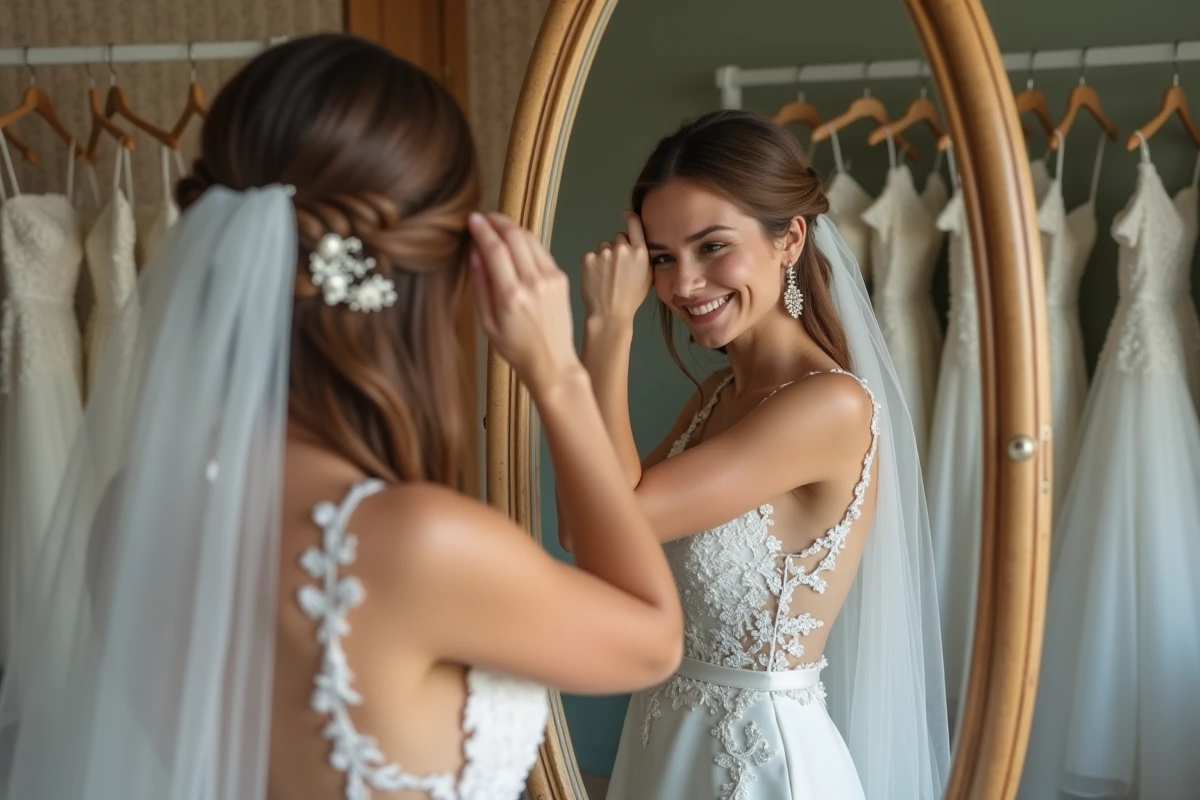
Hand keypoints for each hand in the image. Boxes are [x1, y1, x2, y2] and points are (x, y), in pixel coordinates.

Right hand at [469, 212, 581, 394]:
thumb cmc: (518, 349)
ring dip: (512, 227)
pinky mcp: (560, 278)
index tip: (472, 220)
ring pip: (530, 238)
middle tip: (484, 218)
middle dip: (497, 221)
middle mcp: (533, 283)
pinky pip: (541, 250)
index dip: (482, 229)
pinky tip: (516, 243)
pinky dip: (526, 242)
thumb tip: (476, 255)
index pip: (494, 249)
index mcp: (511, 296)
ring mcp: (550, 278)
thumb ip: (482, 286)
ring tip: (498, 226)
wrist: (552, 362)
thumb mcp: (488, 323)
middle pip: (514, 236)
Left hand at [580, 211, 651, 323]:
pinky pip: (591, 255)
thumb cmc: (630, 298)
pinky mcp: (588, 258)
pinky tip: (597, 278)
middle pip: (618, 237)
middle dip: (618, 248)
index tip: (626, 214)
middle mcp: (622, 249)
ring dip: (604, 256)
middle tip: (617, 268)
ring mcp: (604, 253)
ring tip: (606, 276)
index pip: (634, 224)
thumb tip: (638, 240)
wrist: (609, 314)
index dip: (629, 217)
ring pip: (603, 246)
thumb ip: (643, 255)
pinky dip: (593, 264)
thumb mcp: (647, 276)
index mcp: (640, 253)